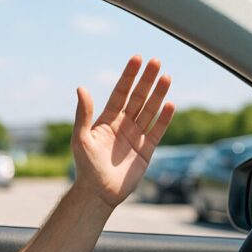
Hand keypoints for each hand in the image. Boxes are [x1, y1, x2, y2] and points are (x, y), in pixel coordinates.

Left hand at [71, 55, 173, 208]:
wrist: (98, 193)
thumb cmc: (85, 167)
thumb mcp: (80, 138)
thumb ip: (83, 114)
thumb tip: (81, 88)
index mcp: (107, 119)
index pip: (121, 92)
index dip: (129, 76)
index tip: (137, 59)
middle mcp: (123, 124)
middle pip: (138, 97)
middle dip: (147, 80)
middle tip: (156, 62)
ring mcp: (136, 136)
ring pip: (150, 110)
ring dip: (158, 94)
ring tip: (167, 77)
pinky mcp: (146, 150)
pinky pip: (158, 130)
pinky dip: (165, 118)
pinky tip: (171, 104)